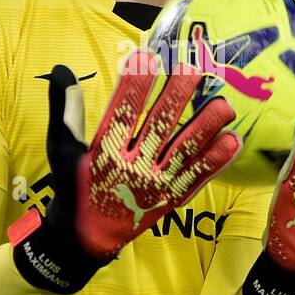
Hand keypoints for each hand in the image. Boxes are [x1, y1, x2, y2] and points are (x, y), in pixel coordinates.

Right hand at [9, 50, 240, 290]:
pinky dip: (216, 160)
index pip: (121, 113)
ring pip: (184, 151)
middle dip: (177, 95)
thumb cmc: (74, 186)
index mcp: (103, 154)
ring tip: (224, 103)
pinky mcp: (171, 199)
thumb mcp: (62, 148)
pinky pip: (197, 178)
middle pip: (158, 127)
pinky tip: (232, 140)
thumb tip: (62, 71)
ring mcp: (154, 186)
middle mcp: (131, 169)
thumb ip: (65, 109)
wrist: (85, 237)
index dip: (135, 84)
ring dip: (206, 126)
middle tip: (192, 68)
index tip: (148, 56)